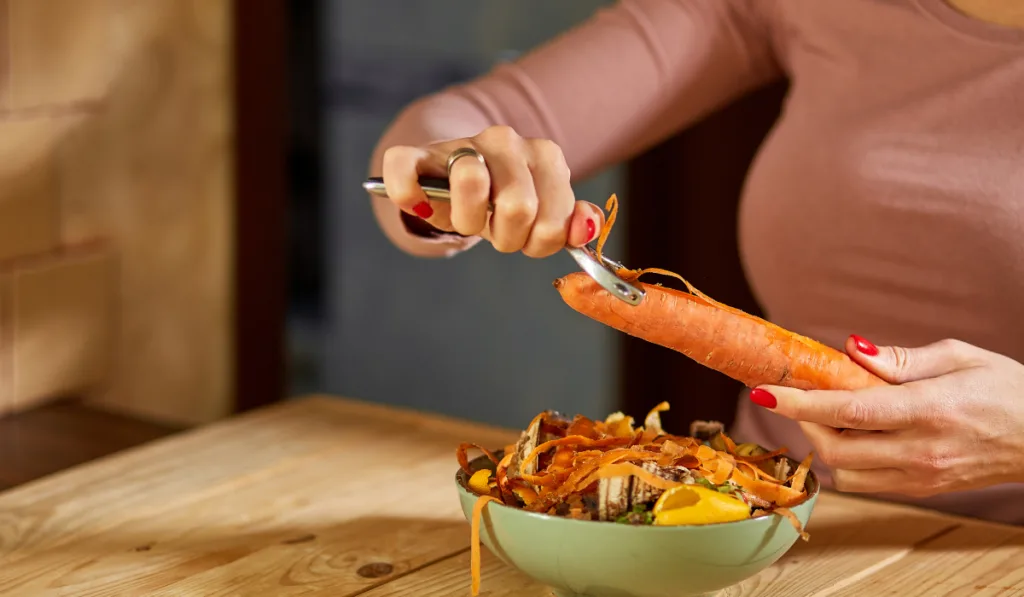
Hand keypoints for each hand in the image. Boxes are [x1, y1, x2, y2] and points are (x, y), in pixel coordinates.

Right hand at [380, 125, 602, 256]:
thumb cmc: (504, 200)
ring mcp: (462, 143)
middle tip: (497, 230)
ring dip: (468, 221)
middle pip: (518, 207)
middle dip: (508, 237)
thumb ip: (570, 223)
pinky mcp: (417, 154)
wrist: (460, 174)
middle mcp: (506, 140)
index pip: (555, 218)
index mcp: (545, 155)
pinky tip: (421, 207)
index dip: (541, 242)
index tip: (529, 237)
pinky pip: (405, 171)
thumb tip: (585, 230)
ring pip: (469, 182)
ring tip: (468, 219)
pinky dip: (410, 195)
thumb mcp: (543, 212)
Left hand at [750, 336, 1023, 497]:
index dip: (798, 402)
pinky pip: (866, 483)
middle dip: (803, 420)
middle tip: (803, 394)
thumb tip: (852, 350)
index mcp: (927, 410)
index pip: (846, 409)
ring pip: (844, 472)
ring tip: (834, 414)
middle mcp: (919, 450)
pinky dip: (848, 462)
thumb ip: (900, 359)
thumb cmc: (1007, 388)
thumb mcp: (959, 356)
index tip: (764, 389)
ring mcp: (920, 475)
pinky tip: (858, 435)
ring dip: (824, 443)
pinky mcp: (922, 489)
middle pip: (834, 447)